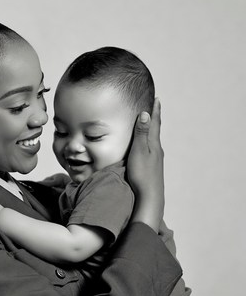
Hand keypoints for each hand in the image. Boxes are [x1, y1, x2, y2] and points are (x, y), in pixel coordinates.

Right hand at [127, 98, 163, 231]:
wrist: (150, 196)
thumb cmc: (142, 175)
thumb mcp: (139, 152)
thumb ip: (141, 134)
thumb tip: (145, 114)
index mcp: (153, 144)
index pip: (154, 123)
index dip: (154, 110)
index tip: (156, 98)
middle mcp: (157, 150)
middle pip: (156, 130)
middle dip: (154, 117)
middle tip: (155, 106)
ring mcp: (156, 159)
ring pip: (154, 139)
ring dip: (152, 128)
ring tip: (150, 122)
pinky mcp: (152, 167)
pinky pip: (151, 148)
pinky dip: (149, 140)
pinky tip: (147, 146)